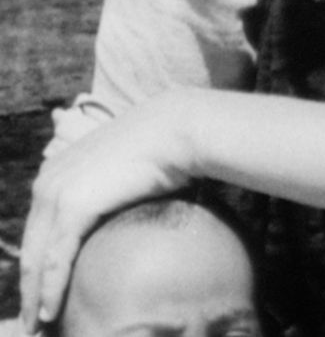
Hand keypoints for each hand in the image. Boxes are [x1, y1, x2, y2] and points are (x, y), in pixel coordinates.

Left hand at [20, 93, 196, 333]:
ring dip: (34, 295)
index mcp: (57, 173)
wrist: (171, 132)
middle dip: (28, 285)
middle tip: (32, 317)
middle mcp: (48, 182)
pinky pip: (56, 258)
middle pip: (29, 246)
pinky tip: (49, 310)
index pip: (38, 228)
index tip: (40, 289)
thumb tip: (122, 211)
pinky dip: (51, 288)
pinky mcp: (75, 206)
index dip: (37, 262)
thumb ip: (110, 192)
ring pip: (36, 257)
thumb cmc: (157, 151)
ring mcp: (58, 193)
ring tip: (39, 325)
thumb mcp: (123, 172)